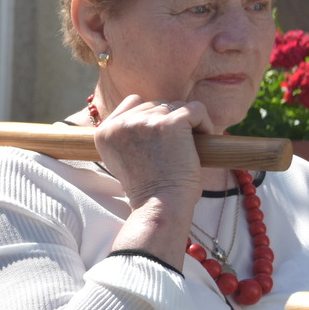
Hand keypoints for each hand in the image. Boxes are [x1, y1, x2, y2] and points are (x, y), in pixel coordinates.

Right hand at [94, 94, 208, 207]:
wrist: (159, 207)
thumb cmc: (147, 190)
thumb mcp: (123, 159)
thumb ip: (128, 135)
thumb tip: (153, 115)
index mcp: (104, 132)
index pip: (133, 102)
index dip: (151, 118)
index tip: (158, 143)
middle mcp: (121, 123)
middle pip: (156, 105)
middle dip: (169, 123)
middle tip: (176, 149)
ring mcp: (145, 121)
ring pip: (176, 106)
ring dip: (187, 125)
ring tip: (189, 148)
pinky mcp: (171, 122)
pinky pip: (196, 110)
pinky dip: (204, 123)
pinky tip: (203, 141)